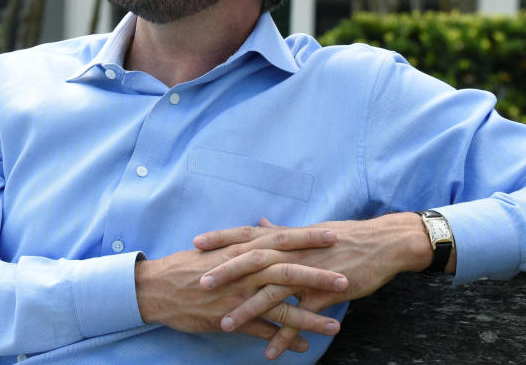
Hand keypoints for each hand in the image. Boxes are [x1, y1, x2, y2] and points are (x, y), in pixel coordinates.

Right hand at [135, 226, 348, 353]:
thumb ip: (242, 242)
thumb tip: (263, 230)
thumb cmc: (186, 266)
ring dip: (309, 316)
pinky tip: (304, 346)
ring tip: (336, 325)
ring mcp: (237, 296)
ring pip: (280, 306)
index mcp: (240, 250)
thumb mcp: (215, 248)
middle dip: (317, 275)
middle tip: (345, 278)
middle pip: (286, 271)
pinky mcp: (230, 318)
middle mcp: (242, 271)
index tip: (333, 235)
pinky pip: (262, 331)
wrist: (157, 288)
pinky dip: (284, 339)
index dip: (306, 238)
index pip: (279, 239)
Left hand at [194, 214, 431, 358]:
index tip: (195, 244)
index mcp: (285, 239)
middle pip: (251, 262)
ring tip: (224, 324)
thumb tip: (260, 224)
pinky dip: (285, 336)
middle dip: (225, 273)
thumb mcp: (308, 232)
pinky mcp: (325, 294)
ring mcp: (307, 274)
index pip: (246, 235)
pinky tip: (270, 352)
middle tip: (200, 285)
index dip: (221, 238)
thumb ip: (280, 232)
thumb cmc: (343, 237)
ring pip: (271, 293)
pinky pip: (301, 319)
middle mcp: (292, 254)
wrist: (381, 244)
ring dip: (247, 310)